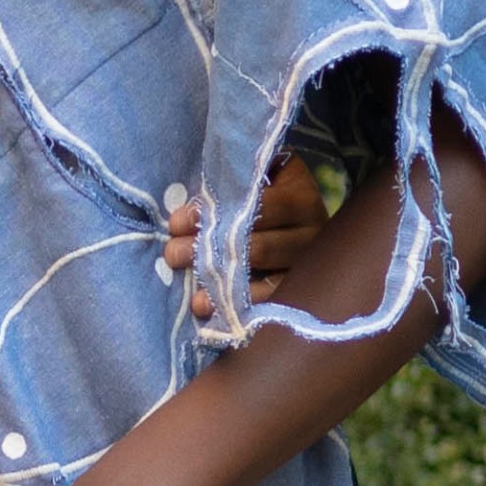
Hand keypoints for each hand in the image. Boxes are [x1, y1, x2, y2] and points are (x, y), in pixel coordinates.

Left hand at [160, 154, 329, 327]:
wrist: (293, 220)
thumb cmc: (259, 194)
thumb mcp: (251, 174)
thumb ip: (231, 177)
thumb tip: (192, 198)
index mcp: (299, 197)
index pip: (256, 206)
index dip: (212, 214)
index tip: (176, 222)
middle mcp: (312, 233)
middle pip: (259, 247)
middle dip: (211, 252)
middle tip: (173, 254)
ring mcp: (308, 267)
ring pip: (267, 281)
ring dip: (225, 286)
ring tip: (194, 296)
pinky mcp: (301, 295)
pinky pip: (270, 305)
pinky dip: (240, 309)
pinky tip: (213, 311)